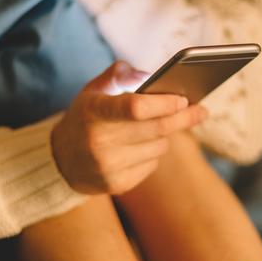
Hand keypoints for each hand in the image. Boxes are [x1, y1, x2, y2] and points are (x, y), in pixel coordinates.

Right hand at [51, 62, 208, 194]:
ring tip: (155, 128)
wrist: (60, 160)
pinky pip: (152, 165)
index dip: (164, 103)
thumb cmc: (85, 118)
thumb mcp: (93, 91)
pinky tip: (140, 148)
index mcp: (94, 112)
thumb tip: (151, 75)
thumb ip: (119, 75)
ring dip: (164, 136)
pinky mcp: (116, 185)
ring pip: (158, 148)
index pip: (136, 108)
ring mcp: (108, 166)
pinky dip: (152, 154)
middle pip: (156, 129)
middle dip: (183, 118)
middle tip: (201, 110)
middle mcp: (99, 141)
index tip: (184, 99)